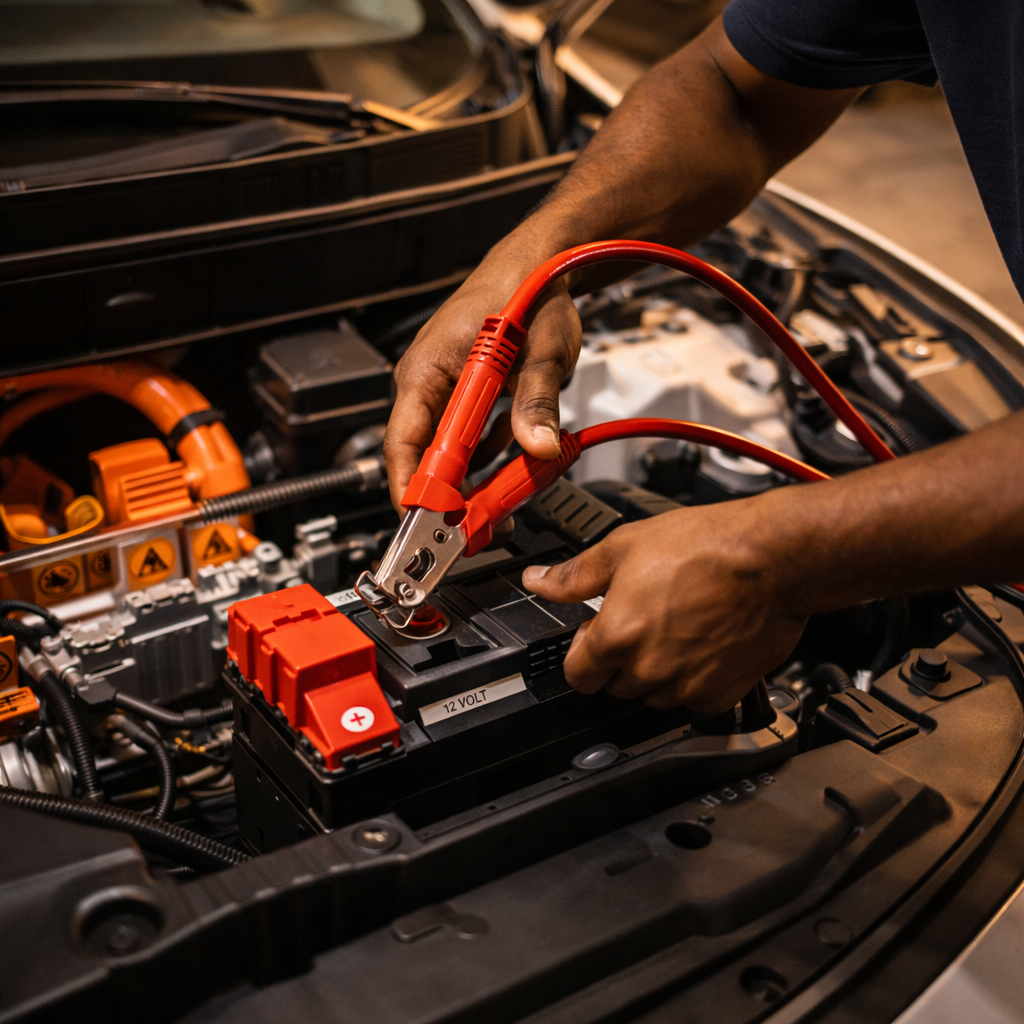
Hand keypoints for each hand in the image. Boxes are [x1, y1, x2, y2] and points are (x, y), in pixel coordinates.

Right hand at [383, 240, 581, 511]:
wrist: (541, 264)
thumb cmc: (527, 291)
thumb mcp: (541, 349)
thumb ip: (537, 401)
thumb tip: (540, 448)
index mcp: (426, 370)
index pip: (405, 444)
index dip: (417, 489)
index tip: (433, 523)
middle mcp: (426, 384)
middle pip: (425, 458)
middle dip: (452, 498)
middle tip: (480, 529)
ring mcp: (443, 392)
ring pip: (450, 456)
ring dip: (475, 484)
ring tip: (503, 506)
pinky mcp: (464, 398)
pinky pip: (469, 443)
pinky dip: (490, 461)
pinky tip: (514, 465)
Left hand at [520, 495, 807, 711]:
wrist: (773, 558)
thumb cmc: (707, 546)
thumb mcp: (625, 546)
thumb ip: (574, 574)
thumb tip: (539, 581)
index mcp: (616, 637)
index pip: (576, 675)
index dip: (583, 650)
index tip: (596, 633)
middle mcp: (648, 670)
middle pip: (613, 684)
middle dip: (621, 657)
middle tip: (644, 618)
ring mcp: (685, 687)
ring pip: (652, 694)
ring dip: (655, 669)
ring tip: (677, 625)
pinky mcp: (719, 695)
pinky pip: (691, 699)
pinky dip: (692, 678)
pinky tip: (702, 641)